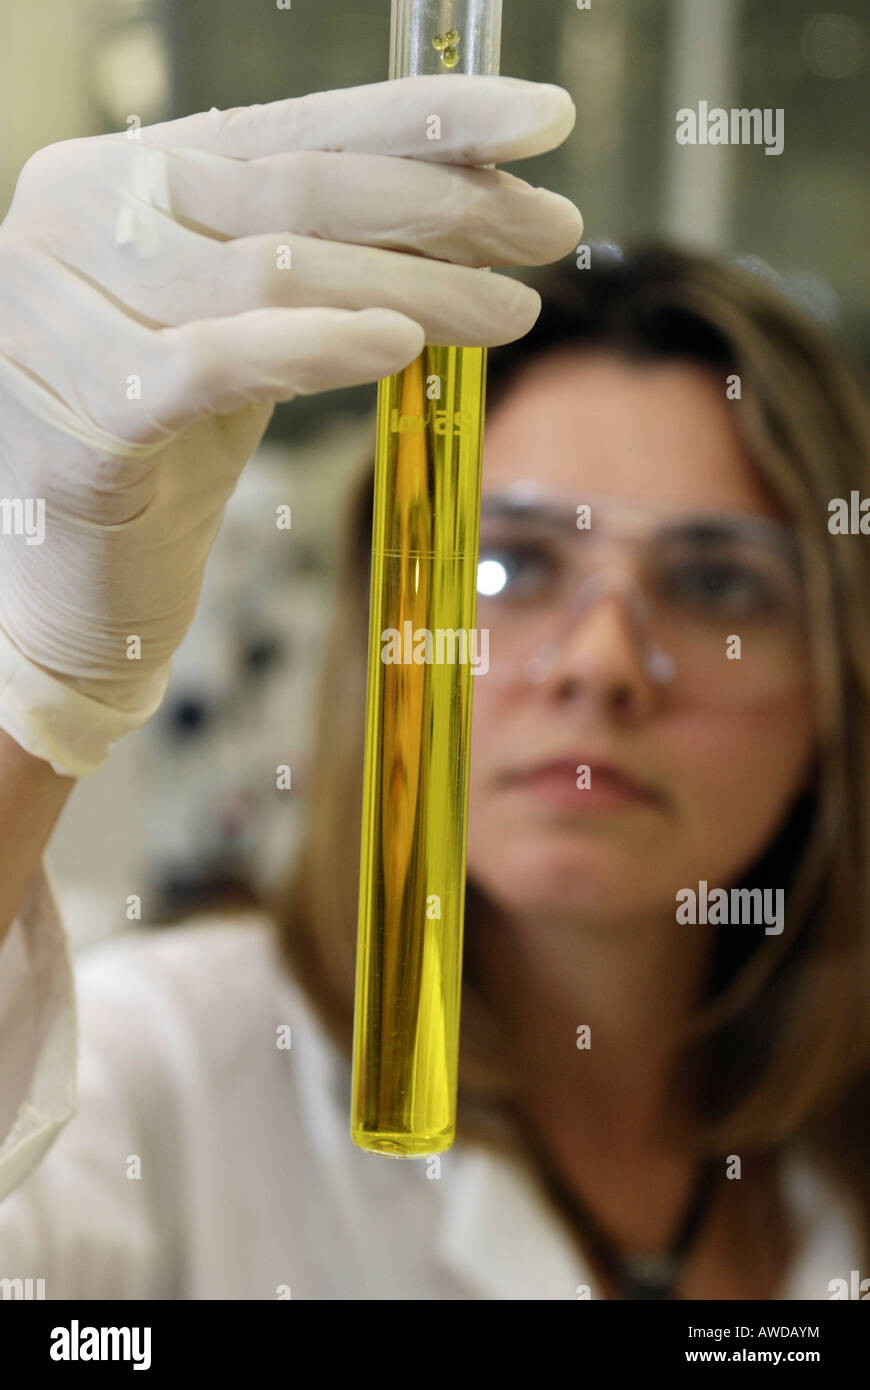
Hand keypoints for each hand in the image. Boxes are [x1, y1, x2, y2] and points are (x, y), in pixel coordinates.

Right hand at [0, 75, 581, 775]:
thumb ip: (308, 263)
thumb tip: (463, 209)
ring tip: (512, 308)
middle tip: (553, 229)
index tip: (546, 122)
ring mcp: (62, 309)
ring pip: (274, 270)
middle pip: (297, 191)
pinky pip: (218, 360)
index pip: (295, 127)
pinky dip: (316, 346)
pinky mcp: (81, 412)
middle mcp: (77, 216)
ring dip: (416, 284)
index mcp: (116, 177)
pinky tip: (403, 343)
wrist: (66, 592)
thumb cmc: (159, 460)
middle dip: (445, 206)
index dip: (427, 119)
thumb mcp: (238, 335)